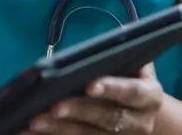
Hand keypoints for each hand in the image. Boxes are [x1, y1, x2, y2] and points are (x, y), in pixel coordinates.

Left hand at [21, 64, 163, 133]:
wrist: (140, 111)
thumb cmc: (127, 78)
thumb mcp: (129, 66)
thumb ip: (113, 59)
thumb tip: (82, 54)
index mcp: (149, 97)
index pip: (132, 92)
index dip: (112, 88)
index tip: (89, 86)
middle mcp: (140, 122)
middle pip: (108, 118)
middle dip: (78, 111)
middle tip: (53, 107)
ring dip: (59, 130)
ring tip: (34, 122)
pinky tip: (32, 133)